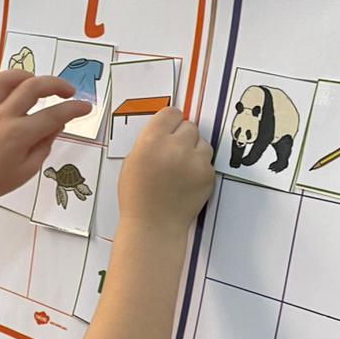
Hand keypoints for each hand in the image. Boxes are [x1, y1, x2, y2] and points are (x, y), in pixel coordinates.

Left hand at [0, 70, 91, 204]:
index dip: (74, 109)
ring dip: (26, 75)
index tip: (86, 107)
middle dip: (56, 84)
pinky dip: (1, 79)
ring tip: (38, 83)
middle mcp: (3, 117)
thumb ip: (46, 142)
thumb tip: (58, 122)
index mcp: (19, 135)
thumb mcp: (30, 168)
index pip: (53, 115)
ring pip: (6, 79)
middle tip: (68, 91)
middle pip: (32, 87)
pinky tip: (13, 85)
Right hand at [118, 107, 213, 231]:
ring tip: (180, 168)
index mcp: (151, 141)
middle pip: (189, 126)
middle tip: (173, 153)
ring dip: (194, 151)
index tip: (169, 129)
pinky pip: (208, 162)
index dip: (170, 122)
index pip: (171, 113)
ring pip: (202, 143)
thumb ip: (149, 141)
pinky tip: (186, 181)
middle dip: (182, 137)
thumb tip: (166, 130)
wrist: (153, 225)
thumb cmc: (138, 197)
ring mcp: (194, 161)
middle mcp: (174, 147)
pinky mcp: (208, 175)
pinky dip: (200, 168)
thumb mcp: (132, 161)